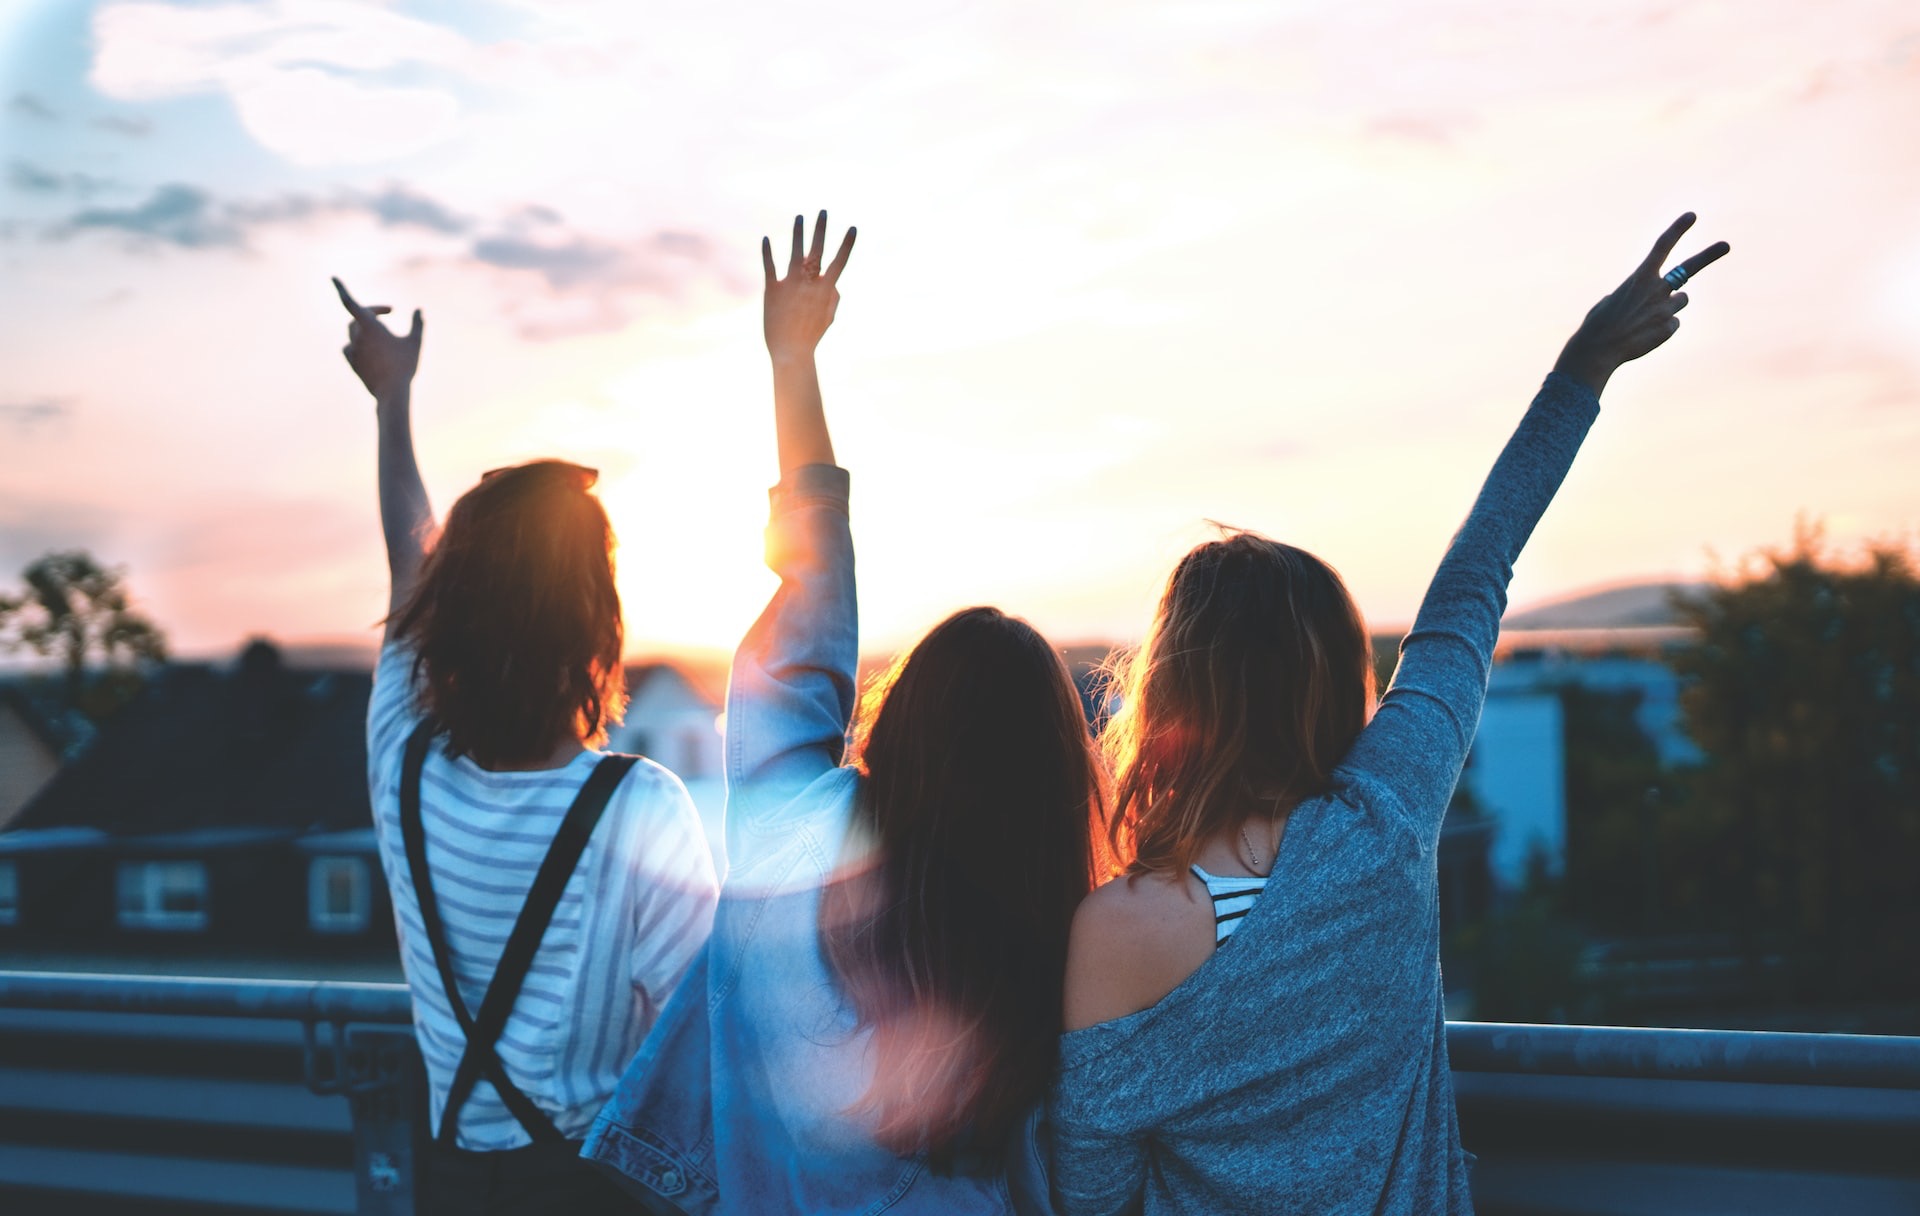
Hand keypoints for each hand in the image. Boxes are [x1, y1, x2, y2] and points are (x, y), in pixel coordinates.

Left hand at [333, 277, 423, 400]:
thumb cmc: (404, 366)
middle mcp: (357, 336)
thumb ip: (417, 324)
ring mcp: (353, 350)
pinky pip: (349, 348)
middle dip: (372, 312)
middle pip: (357, 317)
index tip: (332, 278)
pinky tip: (367, 349)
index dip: (341, 289)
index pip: (350, 302)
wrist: (392, 393)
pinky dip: (357, 344)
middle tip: (389, 311)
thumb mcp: (415, 343)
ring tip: (382, 332)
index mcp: (370, 326)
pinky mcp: (352, 363)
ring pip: (353, 332)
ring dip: (365, 328)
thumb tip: (419, 310)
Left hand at [762, 211, 854, 364]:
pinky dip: (767, 252)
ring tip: (800, 217)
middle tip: (823, 211)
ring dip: (798, 233)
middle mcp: (809, 283)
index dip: (847, 244)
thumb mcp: (829, 317)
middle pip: (817, 250)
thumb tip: (834, 283)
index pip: (839, 262)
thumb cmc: (811, 336)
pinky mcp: (772, 289)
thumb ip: (834, 297)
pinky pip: (769, 266)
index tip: (853, 227)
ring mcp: (790, 284)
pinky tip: (765, 238)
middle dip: (821, 229)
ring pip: (795, 252)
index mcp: (826, 290)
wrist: (790, 352)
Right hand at [1553, 213, 1729, 395]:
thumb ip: (1632, 294)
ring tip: (1645, 320)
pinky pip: (1673, 324)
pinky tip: (1644, 335)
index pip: (1662, 247)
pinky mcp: (1670, 327)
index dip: (1677, 230)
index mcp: (1639, 277)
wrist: (1598, 350)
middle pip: (1688, 268)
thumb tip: (1643, 302)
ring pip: (1681, 301)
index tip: (1692, 216)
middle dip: (1708, 255)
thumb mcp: (1611, 300)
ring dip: (1668, 307)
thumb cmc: (1598, 325)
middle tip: (1726, 245)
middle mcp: (1657, 289)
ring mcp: (1665, 308)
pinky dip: (1661, 329)